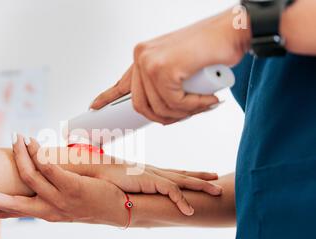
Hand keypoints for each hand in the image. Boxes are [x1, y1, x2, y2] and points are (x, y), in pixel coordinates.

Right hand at [0, 136, 129, 226]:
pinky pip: (49, 168)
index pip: (10, 213)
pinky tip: (33, 141)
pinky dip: (37, 152)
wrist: (122, 209)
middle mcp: (48, 211)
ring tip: (16, 138)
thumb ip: (49, 192)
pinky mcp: (74, 188)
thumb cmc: (92, 201)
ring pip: (29, 177)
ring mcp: (61, 201)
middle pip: (9, 204)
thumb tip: (36, 173)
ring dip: (19, 155)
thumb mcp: (66, 201)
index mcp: (44, 213)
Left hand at [90, 9, 250, 124]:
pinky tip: (208, 98)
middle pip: (142, 107)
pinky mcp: (162, 68)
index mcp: (143, 56)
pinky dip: (194, 106)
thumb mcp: (181, 69)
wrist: (234, 30)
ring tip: (206, 101)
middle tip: (191, 112)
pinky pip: (175, 103)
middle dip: (167, 117)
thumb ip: (165, 86)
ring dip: (186, 112)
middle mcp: (141, 57)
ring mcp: (149, 62)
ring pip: (160, 108)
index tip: (94, 107)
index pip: (121, 84)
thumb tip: (158, 112)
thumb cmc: (211, 49)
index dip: (107, 97)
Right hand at [92, 162, 221, 215]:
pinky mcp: (150, 181)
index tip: (205, 175)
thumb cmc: (107, 180)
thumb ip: (132, 194)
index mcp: (150, 173)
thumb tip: (134, 207)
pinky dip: (182, 201)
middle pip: (183, 174)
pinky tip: (190, 211)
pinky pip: (171, 191)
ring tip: (216, 191)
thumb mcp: (124, 187)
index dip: (190, 175)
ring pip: (183, 181)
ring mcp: (153, 175)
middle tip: (218, 179)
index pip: (175, 173)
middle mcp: (154, 172)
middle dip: (201, 177)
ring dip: (201, 186)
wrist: (96, 171)